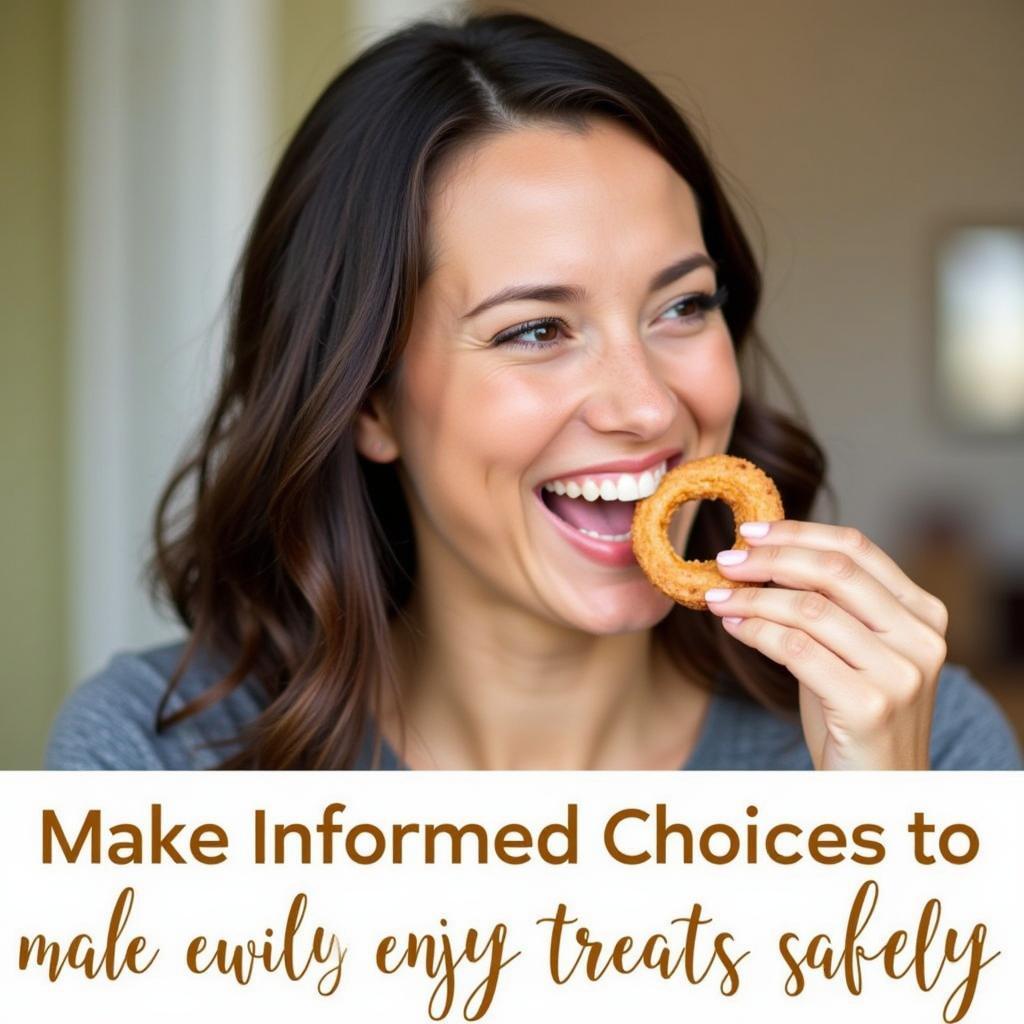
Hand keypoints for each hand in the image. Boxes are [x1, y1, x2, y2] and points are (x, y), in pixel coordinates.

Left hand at [703, 520, 948, 769]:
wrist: (878, 792)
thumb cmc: (853, 717)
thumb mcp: (851, 651)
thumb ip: (827, 606)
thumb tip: (758, 558)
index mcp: (922, 613)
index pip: (857, 549)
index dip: (799, 533)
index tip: (751, 531)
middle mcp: (921, 638)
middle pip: (834, 572)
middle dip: (770, 559)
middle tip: (725, 559)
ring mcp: (901, 673)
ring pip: (809, 610)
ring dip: (752, 597)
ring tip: (717, 597)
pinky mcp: (870, 705)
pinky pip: (796, 650)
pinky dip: (755, 631)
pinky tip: (732, 626)